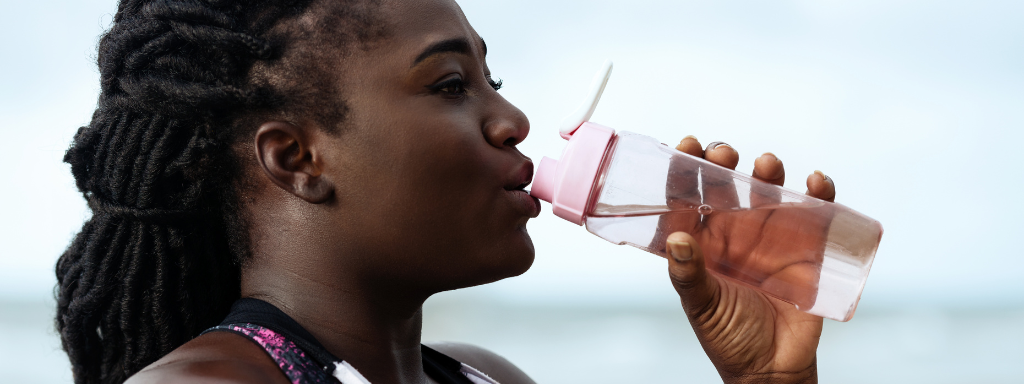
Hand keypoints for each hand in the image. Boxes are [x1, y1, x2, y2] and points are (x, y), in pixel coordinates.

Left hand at [665, 136, 835, 383]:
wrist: (773, 370)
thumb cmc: (730, 338)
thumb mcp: (703, 306)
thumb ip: (688, 275)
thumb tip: (676, 240)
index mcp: (704, 243)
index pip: (689, 197)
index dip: (685, 168)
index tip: (686, 144)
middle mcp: (735, 233)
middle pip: (728, 186)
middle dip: (724, 163)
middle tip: (723, 153)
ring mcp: (772, 238)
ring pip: (770, 192)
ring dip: (769, 172)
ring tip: (767, 164)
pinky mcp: (808, 248)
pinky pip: (816, 213)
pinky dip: (820, 193)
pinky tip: (816, 181)